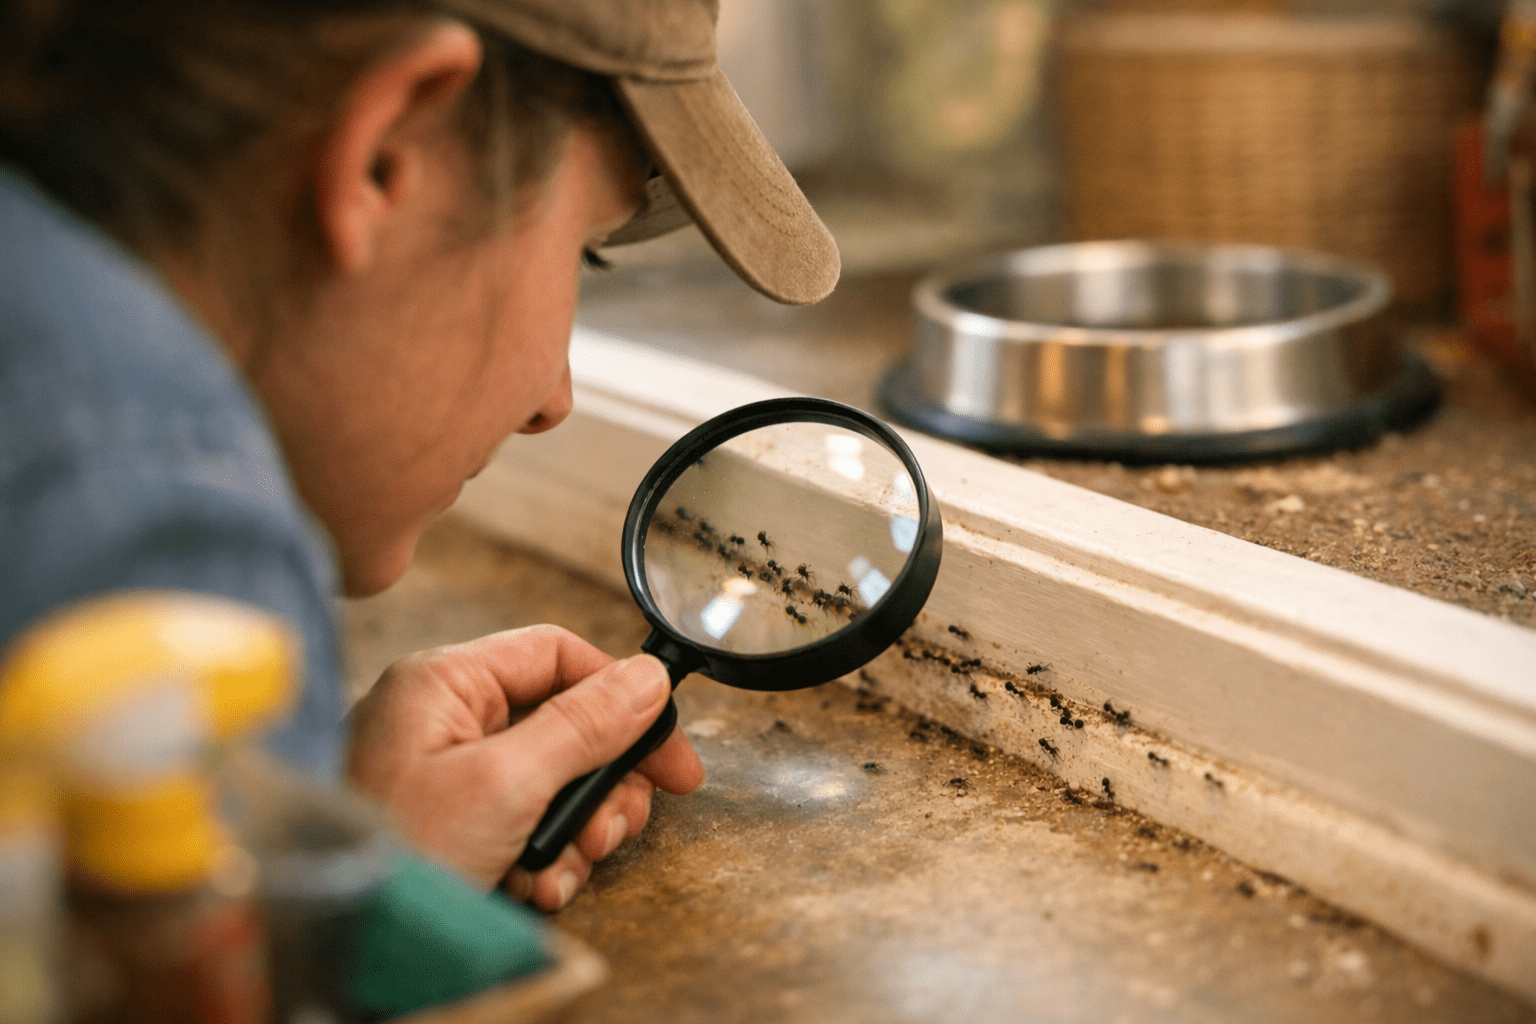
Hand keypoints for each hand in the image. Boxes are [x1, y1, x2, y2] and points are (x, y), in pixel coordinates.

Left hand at [346, 625, 704, 909]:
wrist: (346, 944)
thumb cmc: (397, 853)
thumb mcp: (506, 784)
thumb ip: (583, 726)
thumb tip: (647, 678)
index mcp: (446, 684)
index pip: (557, 656)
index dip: (623, 698)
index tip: (669, 752)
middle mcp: (447, 720)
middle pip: (565, 724)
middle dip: (602, 783)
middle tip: (615, 827)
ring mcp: (450, 776)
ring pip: (555, 781)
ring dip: (577, 831)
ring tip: (565, 867)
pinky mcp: (457, 826)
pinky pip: (528, 824)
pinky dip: (546, 859)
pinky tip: (537, 887)